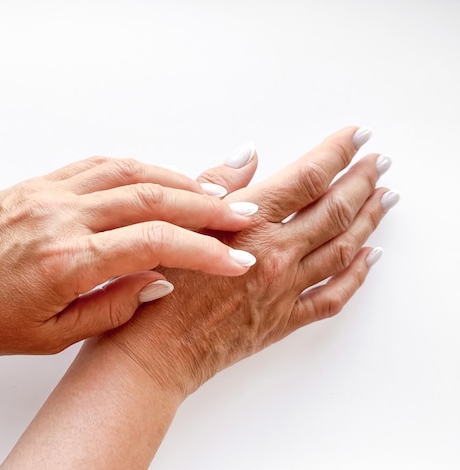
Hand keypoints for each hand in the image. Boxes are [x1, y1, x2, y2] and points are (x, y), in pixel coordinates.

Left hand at [0, 155, 258, 353]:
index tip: (240, 259)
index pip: (155, 244)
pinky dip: (142, 168)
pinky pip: (102, 164)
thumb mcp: (47, 335)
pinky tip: (163, 177)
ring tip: (216, 193)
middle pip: (153, 198)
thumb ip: (109, 308)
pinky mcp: (42, 182)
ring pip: (132, 173)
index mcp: (65, 260)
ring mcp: (51, 192)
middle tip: (246, 216)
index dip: (205, 251)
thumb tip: (156, 282)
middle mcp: (63, 216)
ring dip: (180, 180)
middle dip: (208, 206)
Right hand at [102, 126, 398, 395]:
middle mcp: (277, 256)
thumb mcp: (176, 223)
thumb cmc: (156, 288)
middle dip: (362, 181)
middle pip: (335, 210)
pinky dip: (356, 276)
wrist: (155, 352)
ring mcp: (286, 290)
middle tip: (380, 162)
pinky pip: (332, 296)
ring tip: (385, 197)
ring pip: (342, 249)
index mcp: (251, 226)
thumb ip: (215, 186)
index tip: (358, 135)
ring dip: (368, 219)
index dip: (337, 152)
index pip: (308, 178)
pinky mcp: (284, 320)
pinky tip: (369, 258)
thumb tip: (248, 155)